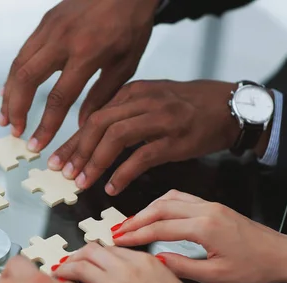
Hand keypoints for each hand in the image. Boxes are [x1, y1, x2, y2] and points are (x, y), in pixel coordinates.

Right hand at [0, 0, 158, 150]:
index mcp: (87, 53)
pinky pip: (23, 52)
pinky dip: (13, 76)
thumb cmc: (131, 25)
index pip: (59, 98)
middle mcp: (62, 40)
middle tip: (15, 132)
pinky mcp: (44, 23)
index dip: (45, 125)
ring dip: (9, 95)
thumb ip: (102, 96)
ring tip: (5, 118)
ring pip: (18, 65)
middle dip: (17, 110)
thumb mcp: (125, 64)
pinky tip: (10, 91)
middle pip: (27, 80)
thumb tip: (81, 125)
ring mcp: (50, 29)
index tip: (37, 144)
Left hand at [48, 80, 242, 193]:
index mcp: (132, 91)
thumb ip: (121, 116)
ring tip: (83, 182)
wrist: (229, 107)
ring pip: (116, 137)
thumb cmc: (185, 108)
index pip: (93, 116)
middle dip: (77, 151)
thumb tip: (88, 140)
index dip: (72, 141)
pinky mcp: (175, 139)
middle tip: (65, 173)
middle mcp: (143, 100)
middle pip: (98, 124)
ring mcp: (160, 119)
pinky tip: (112, 187)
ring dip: (95, 162)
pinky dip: (122, 174)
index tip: (56, 160)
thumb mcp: (149, 102)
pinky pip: (141, 157)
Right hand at [113, 189, 286, 282]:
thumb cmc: (254, 267)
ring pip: (169, 198)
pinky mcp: (213, 206)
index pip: (160, 228)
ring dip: (147, 209)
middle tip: (117, 230)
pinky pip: (181, 198)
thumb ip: (183, 267)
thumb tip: (155, 259)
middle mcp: (206, 210)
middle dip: (135, 218)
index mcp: (206, 227)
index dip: (135, 234)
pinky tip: (154, 213)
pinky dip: (162, 204)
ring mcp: (210, 205)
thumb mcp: (217, 277)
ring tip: (131, 222)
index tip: (118, 240)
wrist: (281, 255)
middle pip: (160, 208)